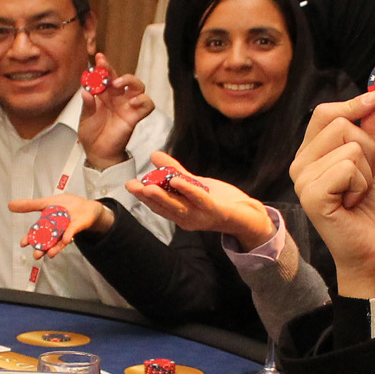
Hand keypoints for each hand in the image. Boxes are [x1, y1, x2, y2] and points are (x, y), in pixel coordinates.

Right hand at [9, 193, 114, 259]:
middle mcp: (56, 231)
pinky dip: (67, 236)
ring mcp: (66, 231)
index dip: (30, 239)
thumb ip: (29, 205)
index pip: (36, 233)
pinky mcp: (76, 227)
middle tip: (36, 255)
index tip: (23, 244)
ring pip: (58, 242)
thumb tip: (10, 205)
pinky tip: (64, 240)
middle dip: (41, 249)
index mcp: (47, 225)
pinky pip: (71, 232)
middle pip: (47, 241)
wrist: (86, 205)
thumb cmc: (66, 205)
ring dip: (54, 248)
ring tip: (49, 254)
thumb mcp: (46, 202)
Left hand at [78, 52, 154, 169]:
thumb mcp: (85, 118)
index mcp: (105, 95)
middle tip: (106, 72)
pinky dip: (144, 101)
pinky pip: (147, 105)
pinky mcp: (135, 117)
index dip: (104, 66)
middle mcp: (118, 98)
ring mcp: (128, 106)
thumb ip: (87, 105)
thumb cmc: (91, 134)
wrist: (97, 152)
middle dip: (115, 71)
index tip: (99, 57)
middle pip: (123, 78)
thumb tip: (86, 92)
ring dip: (130, 81)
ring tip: (118, 84)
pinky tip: (133, 101)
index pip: (107, 76)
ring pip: (138, 87)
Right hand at [125, 151, 274, 249]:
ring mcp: (200, 216)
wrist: (245, 213)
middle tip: (131, 186)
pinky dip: (187, 191)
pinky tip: (177, 181)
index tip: (130, 185)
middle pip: (164, 207)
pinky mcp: (215, 210)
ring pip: (178, 207)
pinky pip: (199, 200)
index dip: (143, 196)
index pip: (158, 204)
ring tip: (148, 187)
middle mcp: (186, 218)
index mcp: (179, 212)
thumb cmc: (217, 200)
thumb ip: (173, 170)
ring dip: (162, 197)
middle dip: (146, 197)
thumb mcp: (192, 183)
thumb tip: (153, 155)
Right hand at [289, 91, 374, 297]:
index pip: (325, 113)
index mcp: (309, 155)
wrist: (371, 251)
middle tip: (363, 178)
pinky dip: (362, 185)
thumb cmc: (369, 210)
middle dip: (368, 147)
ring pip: (350, 145)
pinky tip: (351, 203)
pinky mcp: (312, 196)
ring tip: (356, 194)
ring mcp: (302, 180)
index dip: (354, 104)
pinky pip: (349, 167)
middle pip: (342, 124)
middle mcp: (299, 165)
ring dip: (367, 171)